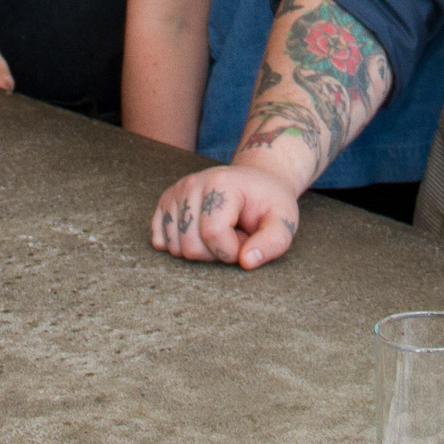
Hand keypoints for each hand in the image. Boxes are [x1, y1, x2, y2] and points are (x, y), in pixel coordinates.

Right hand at [149, 165, 299, 268]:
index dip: (232, 250)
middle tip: (235, 236)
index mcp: (220, 184)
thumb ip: (273, 242)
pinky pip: (159, 239)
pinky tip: (200, 234)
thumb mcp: (284, 221)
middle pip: (190, 245)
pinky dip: (180, 246)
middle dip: (216, 253)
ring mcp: (176, 192)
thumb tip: (247, 261)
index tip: (248, 239)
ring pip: (174, 246)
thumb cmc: (269, 204)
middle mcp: (192, 184)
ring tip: (221, 232)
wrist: (255, 182)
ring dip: (201, 250)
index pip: (213, 234)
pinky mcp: (166, 202)